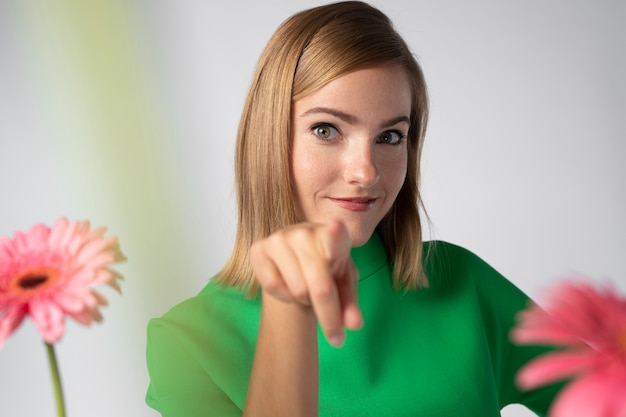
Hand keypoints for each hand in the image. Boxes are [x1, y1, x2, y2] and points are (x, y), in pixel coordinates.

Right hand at [249, 220, 362, 346]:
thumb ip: (350, 303)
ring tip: (308, 290)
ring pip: (297, 290)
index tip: (335, 228)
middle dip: (329, 317)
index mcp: (333, 236)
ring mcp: (280, 238)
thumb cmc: (327, 267)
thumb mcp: (343, 283)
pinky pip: (273, 288)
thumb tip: (354, 325)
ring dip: (305, 301)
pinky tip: (289, 286)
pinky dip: (284, 297)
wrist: (298, 255)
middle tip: (337, 339)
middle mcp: (305, 233)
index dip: (335, 234)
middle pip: (319, 286)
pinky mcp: (259, 248)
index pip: (335, 236)